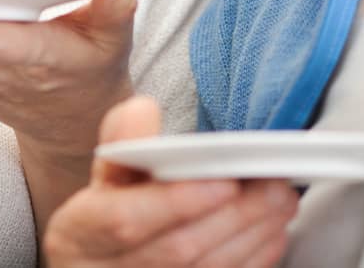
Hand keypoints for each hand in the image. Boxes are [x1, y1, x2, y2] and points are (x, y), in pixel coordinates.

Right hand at [44, 97, 296, 267]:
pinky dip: (253, 262)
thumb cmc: (109, 210)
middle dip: (234, 217)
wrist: (99, 265)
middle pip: (177, 252)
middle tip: (275, 185)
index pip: (125, 221)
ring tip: (282, 203)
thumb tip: (144, 111)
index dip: (177, 203)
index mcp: (81, 232)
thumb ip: (125, 138)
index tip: (224, 182)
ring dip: (253, 238)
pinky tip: (272, 234)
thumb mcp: (105, 173)